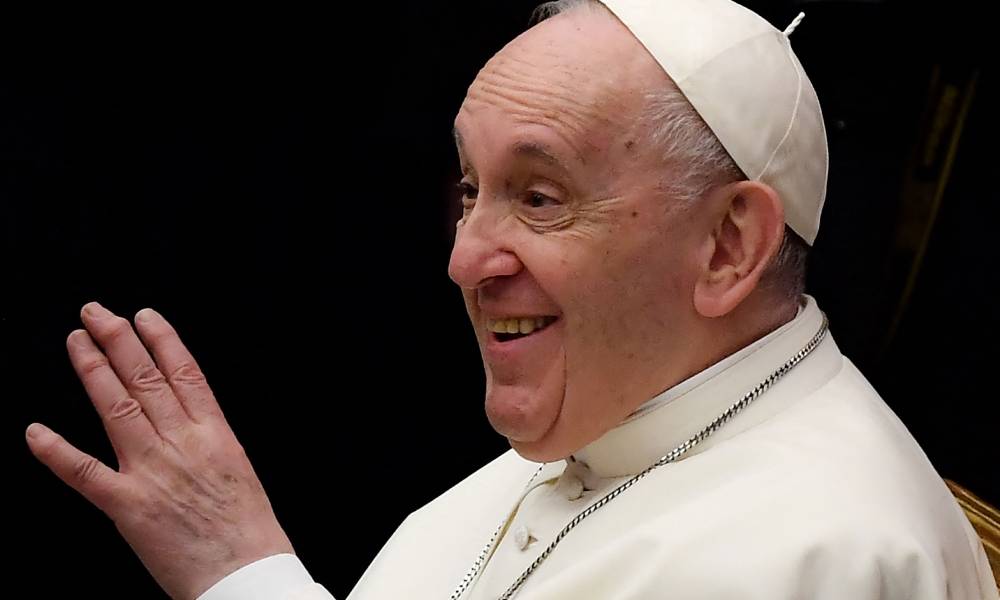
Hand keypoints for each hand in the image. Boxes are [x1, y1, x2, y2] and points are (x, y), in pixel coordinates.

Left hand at [26, 302, 293, 599]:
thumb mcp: (239, 472)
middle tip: (96, 313)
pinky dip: (56, 451)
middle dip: (120, 340)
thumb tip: (188, 419)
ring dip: (93, 371)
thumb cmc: (250, 532)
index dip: (162, 340)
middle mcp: (183, 444)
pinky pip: (85, 473)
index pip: (185, 373)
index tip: (144, 315)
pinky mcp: (127, 507)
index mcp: (216, 435)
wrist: (248, 576)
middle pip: (146, 380)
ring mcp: (152, 472)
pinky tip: (36, 431)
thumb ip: (209, 443)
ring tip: (76, 342)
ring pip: (117, 408)